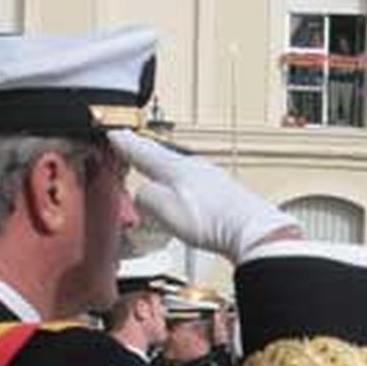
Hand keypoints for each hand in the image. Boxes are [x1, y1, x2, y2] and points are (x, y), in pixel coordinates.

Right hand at [109, 131, 299, 263]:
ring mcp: (213, 180)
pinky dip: (185, 187)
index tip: (114, 134)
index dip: (125, 144)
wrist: (252, 230)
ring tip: (156, 170)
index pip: (142, 150)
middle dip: (146, 153)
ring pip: (181, 170)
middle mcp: (194, 167)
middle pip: (163, 156)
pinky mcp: (226, 197)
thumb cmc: (210, 220)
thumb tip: (145, 195)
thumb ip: (145, 197)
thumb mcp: (162, 208)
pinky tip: (188, 196)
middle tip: (131, 146)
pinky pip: (197, 187)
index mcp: (173, 166)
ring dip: (166, 170)